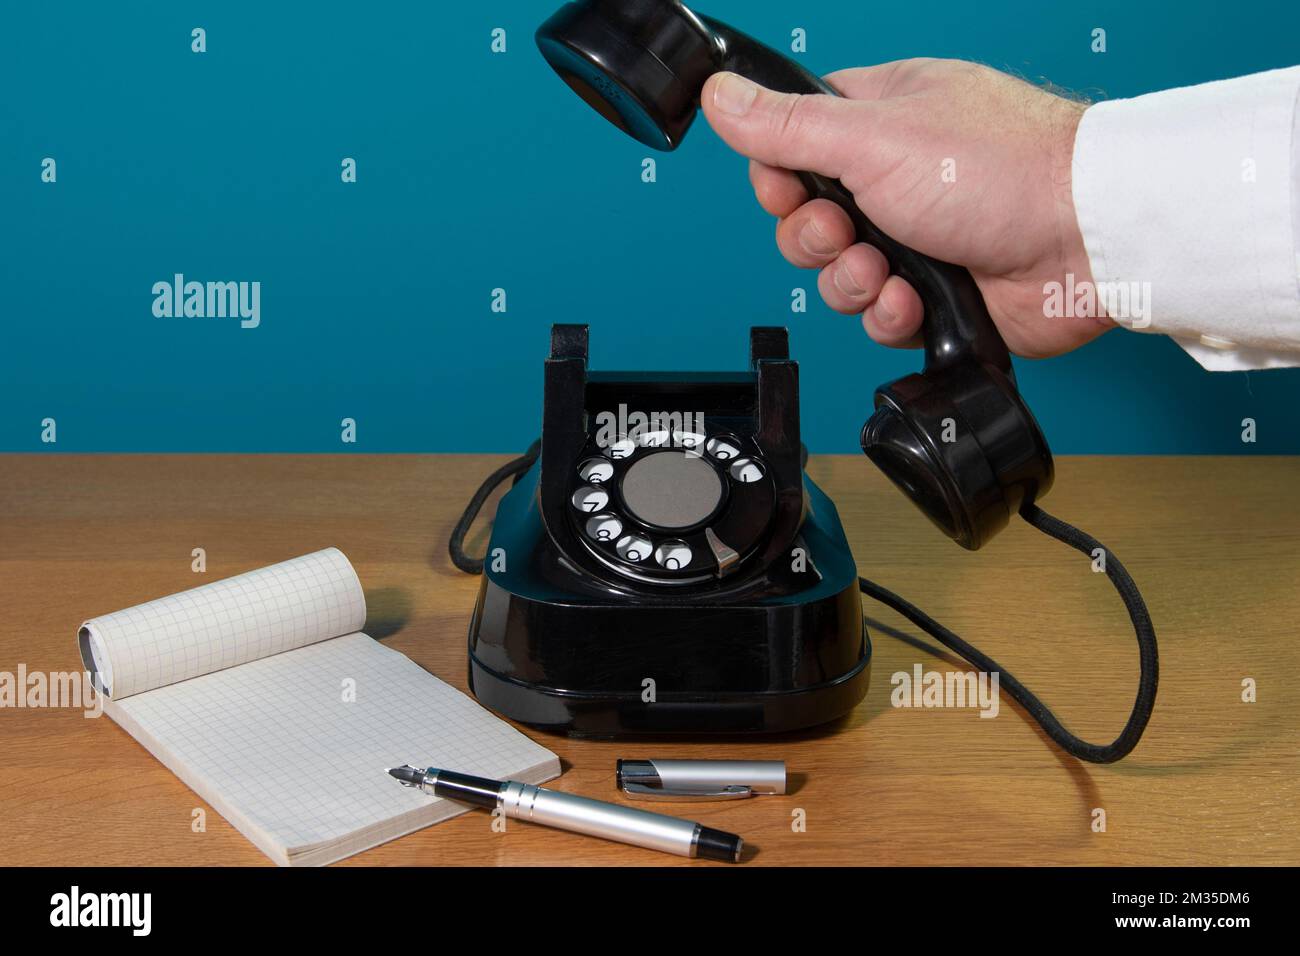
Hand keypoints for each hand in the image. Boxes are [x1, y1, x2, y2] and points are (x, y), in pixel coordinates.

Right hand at [700, 58, 1110, 357]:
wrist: (1083, 241)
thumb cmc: (1001, 169)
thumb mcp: (871, 137)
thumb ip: (788, 126)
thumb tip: (721, 94)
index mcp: (880, 119)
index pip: (794, 147)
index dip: (780, 179)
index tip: (790, 188)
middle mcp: (896, 177)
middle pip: (807, 221)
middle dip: (817, 240)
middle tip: (848, 230)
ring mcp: (918, 237)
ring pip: (839, 276)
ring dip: (852, 282)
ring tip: (887, 270)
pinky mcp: (937, 294)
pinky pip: (879, 315)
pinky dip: (889, 315)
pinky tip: (913, 301)